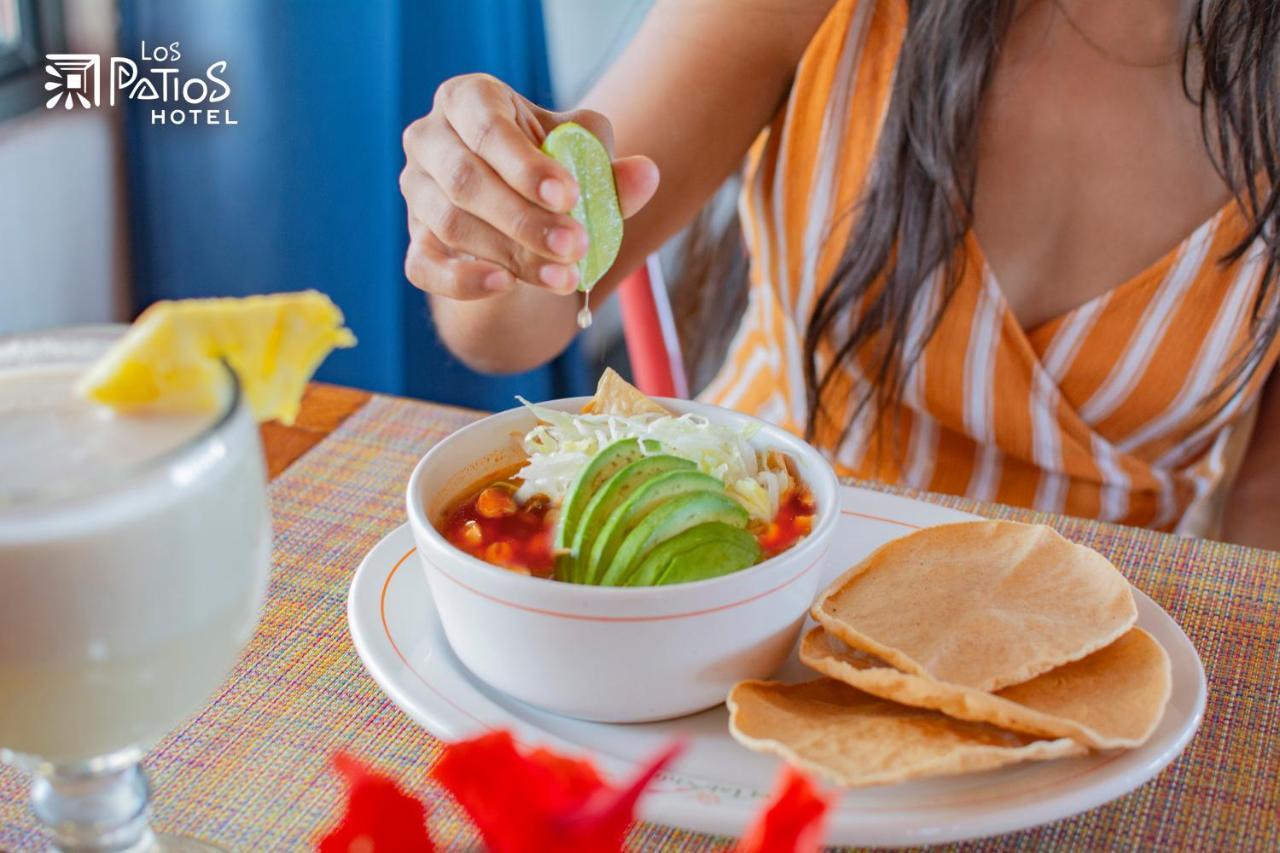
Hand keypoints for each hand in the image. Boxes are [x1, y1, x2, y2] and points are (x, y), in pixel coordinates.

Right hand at [400, 74, 659, 300]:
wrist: (522, 213)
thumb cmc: (550, 167)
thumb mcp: (582, 158)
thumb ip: (608, 166)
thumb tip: (646, 175)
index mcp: (468, 99)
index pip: (486, 127)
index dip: (526, 165)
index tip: (569, 196)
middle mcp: (430, 139)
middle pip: (466, 180)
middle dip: (525, 219)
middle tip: (576, 246)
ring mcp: (416, 192)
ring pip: (452, 225)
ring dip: (511, 255)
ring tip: (565, 276)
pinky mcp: (415, 241)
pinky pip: (424, 267)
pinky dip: (462, 281)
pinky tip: (505, 286)